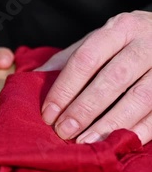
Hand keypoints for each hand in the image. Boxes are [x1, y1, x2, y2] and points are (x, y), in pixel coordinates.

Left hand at [38, 11, 151, 144]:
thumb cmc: (125, 43)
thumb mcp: (97, 41)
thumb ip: (66, 60)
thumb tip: (30, 79)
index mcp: (120, 29)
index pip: (86, 59)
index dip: (65, 88)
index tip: (48, 113)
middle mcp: (147, 43)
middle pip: (113, 79)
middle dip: (85, 109)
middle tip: (64, 131)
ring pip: (140, 97)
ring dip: (111, 123)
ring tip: (87, 142)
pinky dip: (142, 130)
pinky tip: (121, 142)